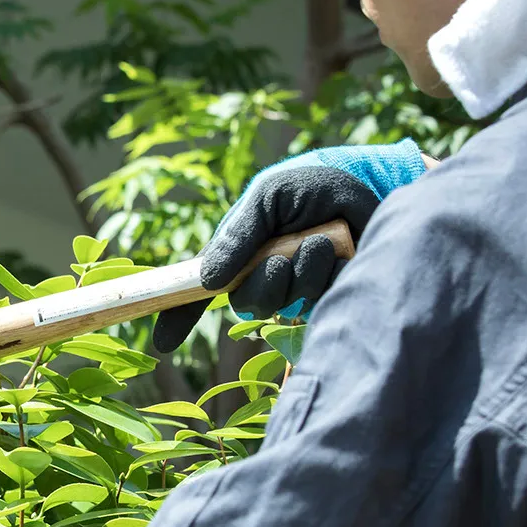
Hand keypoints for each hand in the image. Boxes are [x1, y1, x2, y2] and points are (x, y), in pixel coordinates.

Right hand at [153, 139, 429, 351]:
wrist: (364, 182)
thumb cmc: (308, 186)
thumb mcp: (266, 199)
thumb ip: (236, 236)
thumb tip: (208, 282)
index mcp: (239, 254)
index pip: (200, 290)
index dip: (179, 316)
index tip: (162, 344)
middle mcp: (264, 275)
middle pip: (248, 303)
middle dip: (265, 281)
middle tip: (282, 255)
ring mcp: (298, 287)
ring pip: (286, 302)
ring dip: (304, 269)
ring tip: (321, 241)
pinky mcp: (332, 294)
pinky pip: (323, 298)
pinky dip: (330, 272)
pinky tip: (339, 252)